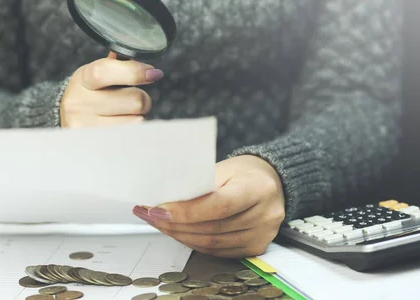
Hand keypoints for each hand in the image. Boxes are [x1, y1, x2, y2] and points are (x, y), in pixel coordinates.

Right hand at [60, 52, 162, 127]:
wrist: (68, 117)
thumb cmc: (91, 91)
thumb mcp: (98, 74)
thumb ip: (120, 67)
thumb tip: (149, 71)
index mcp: (83, 79)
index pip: (107, 72)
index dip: (134, 72)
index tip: (153, 74)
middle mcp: (80, 103)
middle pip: (134, 100)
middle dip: (143, 98)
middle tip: (135, 98)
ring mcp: (85, 126)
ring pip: (136, 120)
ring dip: (137, 116)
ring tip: (124, 113)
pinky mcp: (94, 144)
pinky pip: (130, 136)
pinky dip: (132, 130)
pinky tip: (121, 126)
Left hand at [133, 155, 284, 257]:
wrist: (269, 182)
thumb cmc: (242, 172)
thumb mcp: (223, 168)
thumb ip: (199, 184)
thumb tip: (165, 200)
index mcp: (258, 188)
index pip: (219, 205)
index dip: (186, 211)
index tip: (159, 209)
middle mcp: (265, 214)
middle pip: (213, 228)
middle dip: (175, 225)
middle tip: (150, 216)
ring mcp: (262, 234)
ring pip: (212, 244)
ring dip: (180, 236)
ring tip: (159, 224)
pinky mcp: (256, 248)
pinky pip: (218, 251)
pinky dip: (194, 243)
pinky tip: (179, 233)